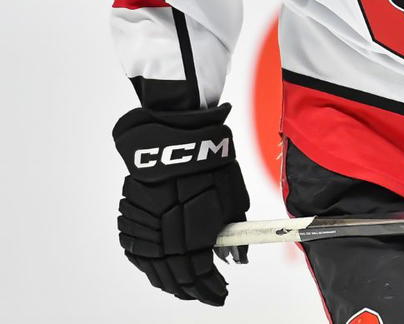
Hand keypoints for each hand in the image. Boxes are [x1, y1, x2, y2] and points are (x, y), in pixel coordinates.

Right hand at [113, 104, 249, 305]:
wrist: (175, 145)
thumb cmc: (209, 169)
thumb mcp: (232, 201)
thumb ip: (233, 235)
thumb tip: (236, 258)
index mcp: (194, 237)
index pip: (201, 277)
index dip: (212, 289)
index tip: (221, 294)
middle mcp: (166, 240)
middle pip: (176, 279)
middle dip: (192, 291)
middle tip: (205, 294)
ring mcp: (145, 232)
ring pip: (153, 270)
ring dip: (169, 282)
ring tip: (184, 288)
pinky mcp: (131, 222)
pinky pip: (138, 254)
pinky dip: (150, 267)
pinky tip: (160, 269)